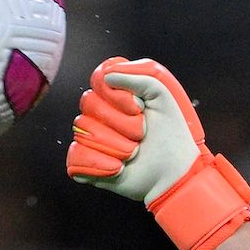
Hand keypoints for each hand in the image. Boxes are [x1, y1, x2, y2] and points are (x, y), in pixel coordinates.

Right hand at [66, 56, 249, 249]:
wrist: (174, 173)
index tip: (139, 107)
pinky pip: (75, 157)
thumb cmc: (171, 136)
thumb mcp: (162, 96)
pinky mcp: (86, 164)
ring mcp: (91, 139)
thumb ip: (140, 75)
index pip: (98, 81)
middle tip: (141, 134)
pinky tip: (118, 167)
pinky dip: (99, 164)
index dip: (117, 94)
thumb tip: (107, 75)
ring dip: (116, 144)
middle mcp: (99, 116)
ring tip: (133, 153)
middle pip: (88, 103)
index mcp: (114, 98)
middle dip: (120, 121)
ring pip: (84, 130)